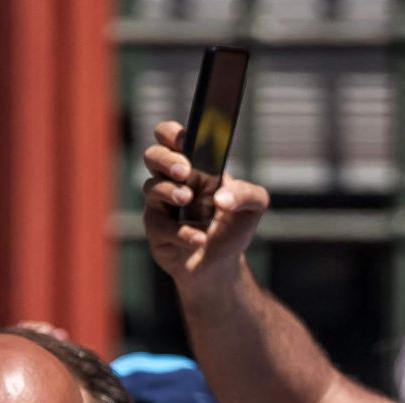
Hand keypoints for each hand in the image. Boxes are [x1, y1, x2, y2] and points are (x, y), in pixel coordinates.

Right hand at [140, 120, 271, 291]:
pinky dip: (182, 232)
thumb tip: (221, 198)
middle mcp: (172, 181)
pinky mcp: (156, 232)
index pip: (171, 137)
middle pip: (152, 155)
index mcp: (194, 166)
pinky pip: (160, 226)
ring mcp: (161, 206)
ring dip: (170, 191)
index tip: (184, 141)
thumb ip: (247, 193)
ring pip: (150, 187)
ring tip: (187, 200)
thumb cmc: (232, 229)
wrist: (220, 267)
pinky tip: (199, 240)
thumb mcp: (254, 207)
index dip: (171, 133)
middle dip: (166, 159)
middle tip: (185, 172)